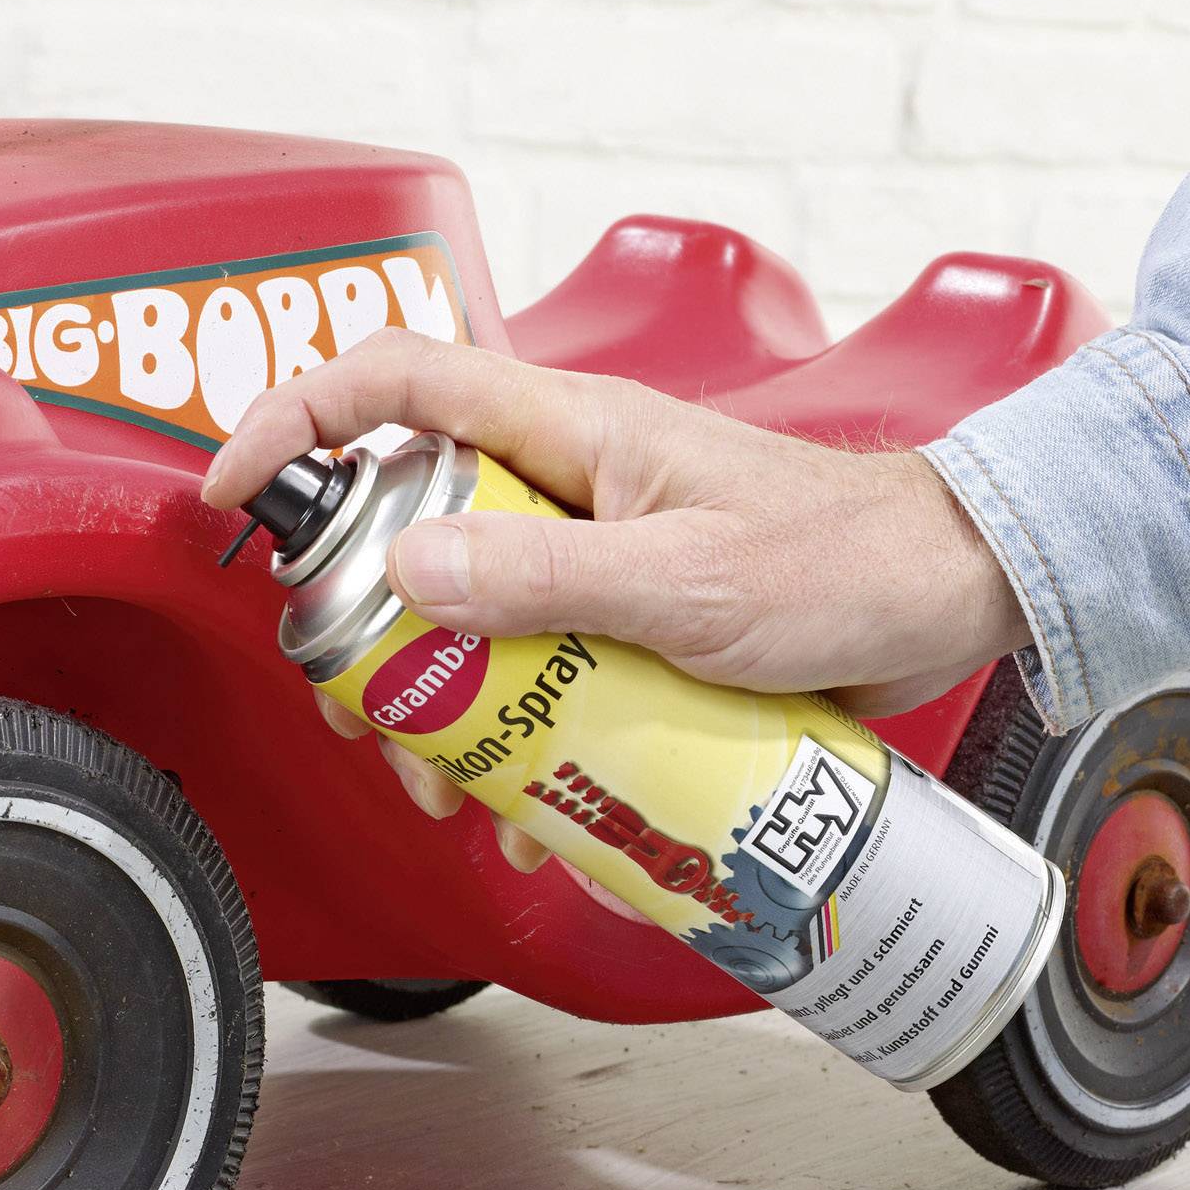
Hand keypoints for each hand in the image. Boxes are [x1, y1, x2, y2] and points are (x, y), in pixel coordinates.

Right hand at [198, 331, 1030, 876]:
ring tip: (452, 784)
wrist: (956, 594)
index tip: (232, 496)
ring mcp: (589, 549)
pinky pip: (529, 666)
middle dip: (362, 620)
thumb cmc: (847, 560)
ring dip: (435, 702)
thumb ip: (547, 576)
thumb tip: (406, 571)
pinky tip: (532, 807)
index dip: (294, 421)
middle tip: (360, 706)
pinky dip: (511, 735)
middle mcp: (562, 481)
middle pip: (403, 519)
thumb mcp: (687, 582)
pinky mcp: (621, 615)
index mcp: (565, 433)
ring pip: (459, 610)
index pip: (393, 382)